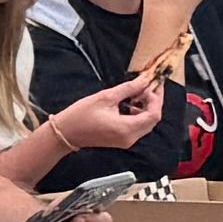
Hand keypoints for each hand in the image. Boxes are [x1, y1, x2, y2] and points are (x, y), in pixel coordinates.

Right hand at [46, 77, 167, 156]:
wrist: (66, 133)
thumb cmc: (81, 116)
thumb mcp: (106, 97)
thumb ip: (129, 88)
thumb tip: (145, 80)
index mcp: (127, 128)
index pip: (153, 114)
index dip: (156, 98)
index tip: (153, 84)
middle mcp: (130, 138)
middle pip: (152, 119)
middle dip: (153, 101)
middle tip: (148, 86)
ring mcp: (127, 140)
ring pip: (146, 123)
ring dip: (146, 107)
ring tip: (137, 93)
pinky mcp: (122, 140)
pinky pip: (138, 126)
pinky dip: (138, 114)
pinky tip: (130, 103)